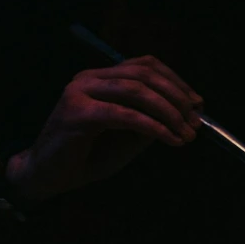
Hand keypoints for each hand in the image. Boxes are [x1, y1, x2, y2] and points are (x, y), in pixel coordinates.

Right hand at [6, 55, 202, 200]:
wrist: (46, 177)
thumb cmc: (86, 158)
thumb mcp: (127, 137)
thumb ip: (150, 120)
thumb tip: (186, 112)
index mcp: (100, 78)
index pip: (144, 65)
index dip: (176, 81)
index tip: (198, 103)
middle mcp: (89, 78)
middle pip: (144, 74)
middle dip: (177, 97)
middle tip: (196, 121)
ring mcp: (80, 92)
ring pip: (137, 90)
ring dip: (169, 112)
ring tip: (186, 133)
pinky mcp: (77, 113)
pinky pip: (125, 114)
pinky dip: (153, 126)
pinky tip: (169, 139)